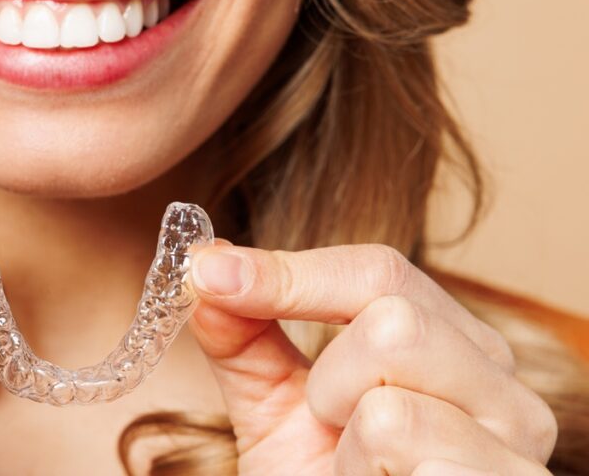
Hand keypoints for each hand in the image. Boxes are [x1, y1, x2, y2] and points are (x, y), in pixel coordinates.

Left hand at [188, 242, 557, 474]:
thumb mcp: (273, 406)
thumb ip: (244, 337)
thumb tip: (209, 268)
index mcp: (448, 341)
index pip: (378, 271)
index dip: (287, 272)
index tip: (207, 276)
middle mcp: (498, 380)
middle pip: (394, 321)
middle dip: (328, 381)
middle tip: (329, 427)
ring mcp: (516, 441)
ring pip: (393, 398)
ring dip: (347, 442)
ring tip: (359, 469)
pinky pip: (412, 452)